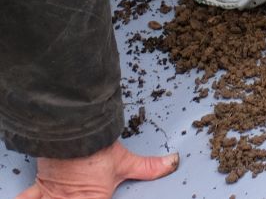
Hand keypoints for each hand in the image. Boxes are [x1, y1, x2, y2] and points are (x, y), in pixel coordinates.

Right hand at [24, 141, 178, 198]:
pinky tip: (36, 198)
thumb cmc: (96, 148)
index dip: (96, 198)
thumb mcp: (125, 161)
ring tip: (64, 197)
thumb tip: (171, 164)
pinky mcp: (39, 187)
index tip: (97, 195)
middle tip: (78, 195)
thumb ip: (148, 168)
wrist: (72, 132)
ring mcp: (52, 197)